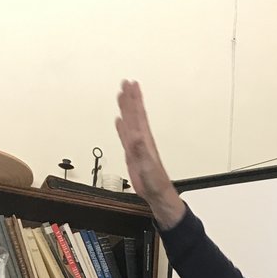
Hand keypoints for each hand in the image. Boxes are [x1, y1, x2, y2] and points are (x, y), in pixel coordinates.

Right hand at [115, 80, 185, 227]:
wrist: (157, 194)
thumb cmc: (155, 182)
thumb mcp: (147, 165)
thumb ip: (140, 150)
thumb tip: (135, 135)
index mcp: (144, 140)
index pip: (138, 115)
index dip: (134, 100)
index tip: (130, 85)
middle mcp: (141, 140)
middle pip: (134, 114)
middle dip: (130, 98)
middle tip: (126, 83)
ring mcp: (137, 146)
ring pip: (130, 122)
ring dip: (126, 109)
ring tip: (122, 95)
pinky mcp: (132, 154)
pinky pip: (125, 136)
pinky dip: (122, 128)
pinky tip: (120, 122)